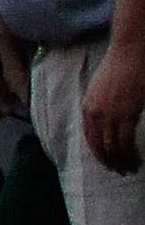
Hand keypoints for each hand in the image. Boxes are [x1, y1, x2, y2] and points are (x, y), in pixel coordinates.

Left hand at [87, 35, 144, 177]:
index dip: (99, 154)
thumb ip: (102, 107)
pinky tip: (137, 159)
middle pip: (100, 146)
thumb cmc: (119, 68)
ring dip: (123, 161)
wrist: (129, 53)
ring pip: (114, 147)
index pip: (89, 139)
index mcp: (87, 107)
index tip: (107, 164)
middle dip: (111, 162)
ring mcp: (110, 114)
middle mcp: (95, 113)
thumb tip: (109, 123)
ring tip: (131, 169)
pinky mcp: (127, 113)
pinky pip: (126, 140)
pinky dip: (131, 153)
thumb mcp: (102, 89)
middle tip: (121, 171)